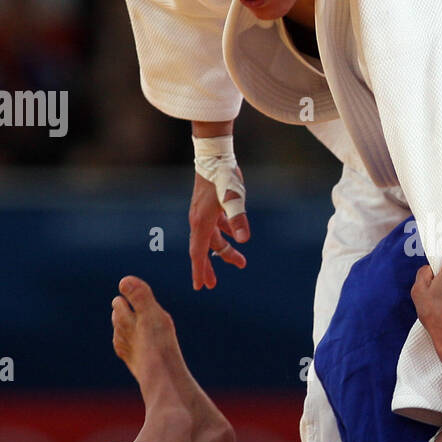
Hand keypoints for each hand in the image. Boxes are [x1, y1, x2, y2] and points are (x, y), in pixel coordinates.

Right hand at [189, 172, 249, 290]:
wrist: (215, 154)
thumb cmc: (223, 176)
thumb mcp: (234, 198)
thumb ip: (238, 219)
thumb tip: (243, 241)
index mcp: (201, 222)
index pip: (198, 252)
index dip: (199, 270)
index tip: (199, 287)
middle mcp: (199, 220)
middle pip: (203, 249)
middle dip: (208, 267)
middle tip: (212, 286)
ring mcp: (204, 213)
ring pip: (213, 239)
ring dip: (225, 251)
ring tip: (240, 263)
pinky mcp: (210, 206)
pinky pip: (217, 227)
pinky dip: (226, 235)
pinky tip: (236, 239)